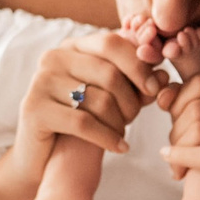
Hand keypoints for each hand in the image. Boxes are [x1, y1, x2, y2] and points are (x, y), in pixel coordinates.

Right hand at [3, 30, 170, 185]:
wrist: (45, 156)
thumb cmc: (83, 121)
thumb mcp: (110, 96)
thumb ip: (135, 82)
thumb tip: (164, 75)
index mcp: (72, 46)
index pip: (112, 42)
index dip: (139, 64)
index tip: (155, 87)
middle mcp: (53, 58)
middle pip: (108, 72)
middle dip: (130, 98)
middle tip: (134, 117)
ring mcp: (40, 82)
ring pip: (99, 100)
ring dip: (119, 121)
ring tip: (122, 132)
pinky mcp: (34, 110)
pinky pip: (84, 123)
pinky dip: (109, 137)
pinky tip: (121, 147)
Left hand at [160, 74, 199, 199]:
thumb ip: (188, 103)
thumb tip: (163, 91)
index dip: (177, 101)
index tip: (171, 121)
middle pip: (198, 106)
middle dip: (176, 129)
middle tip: (172, 150)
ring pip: (199, 130)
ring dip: (177, 148)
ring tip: (175, 164)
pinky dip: (183, 159)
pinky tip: (175, 168)